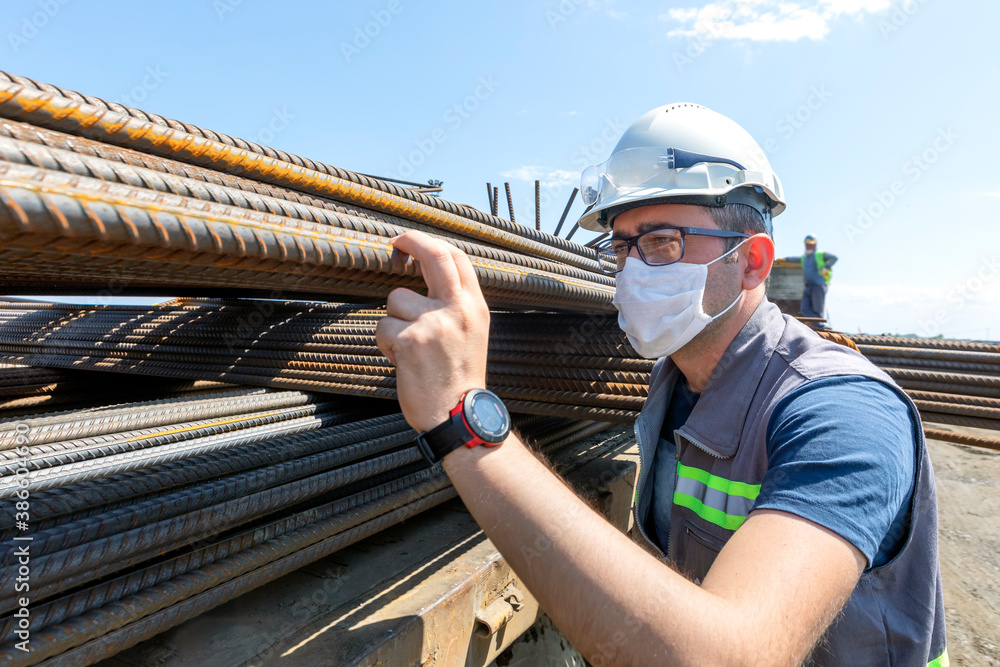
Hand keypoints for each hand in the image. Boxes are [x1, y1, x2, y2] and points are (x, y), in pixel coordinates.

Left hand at [375, 231, 489, 432]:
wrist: (459, 416)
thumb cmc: (460, 378)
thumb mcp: (472, 334)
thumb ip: (455, 306)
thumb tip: (424, 277)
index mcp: (475, 307)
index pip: (457, 258)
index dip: (431, 243)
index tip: (413, 242)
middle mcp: (458, 310)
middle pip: (433, 256)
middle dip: (410, 242)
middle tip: (395, 244)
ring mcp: (433, 323)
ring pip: (395, 300)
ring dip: (394, 323)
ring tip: (410, 349)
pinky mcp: (410, 341)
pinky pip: (383, 328)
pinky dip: (386, 345)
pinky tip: (403, 363)